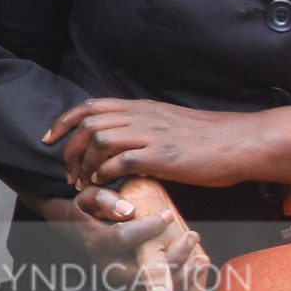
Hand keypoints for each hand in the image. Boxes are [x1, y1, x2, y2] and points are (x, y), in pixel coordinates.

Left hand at [45, 98, 290, 190]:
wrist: (240, 142)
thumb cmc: (208, 139)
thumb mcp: (168, 124)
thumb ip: (143, 129)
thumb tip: (121, 144)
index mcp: (142, 108)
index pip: (92, 106)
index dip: (65, 121)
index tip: (50, 138)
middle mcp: (143, 117)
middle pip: (89, 124)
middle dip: (70, 148)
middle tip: (69, 172)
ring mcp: (152, 135)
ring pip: (100, 139)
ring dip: (85, 163)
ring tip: (85, 182)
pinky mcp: (163, 156)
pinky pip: (122, 160)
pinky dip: (106, 173)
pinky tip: (105, 183)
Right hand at [69, 177, 212, 290]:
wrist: (78, 230)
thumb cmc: (89, 210)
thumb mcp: (91, 197)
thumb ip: (106, 201)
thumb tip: (129, 210)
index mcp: (97, 242)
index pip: (122, 238)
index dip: (146, 228)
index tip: (168, 215)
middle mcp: (107, 266)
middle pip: (140, 272)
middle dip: (170, 258)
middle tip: (193, 237)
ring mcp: (118, 280)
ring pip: (150, 289)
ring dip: (178, 278)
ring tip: (201, 260)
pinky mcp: (130, 287)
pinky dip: (176, 290)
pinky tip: (195, 277)